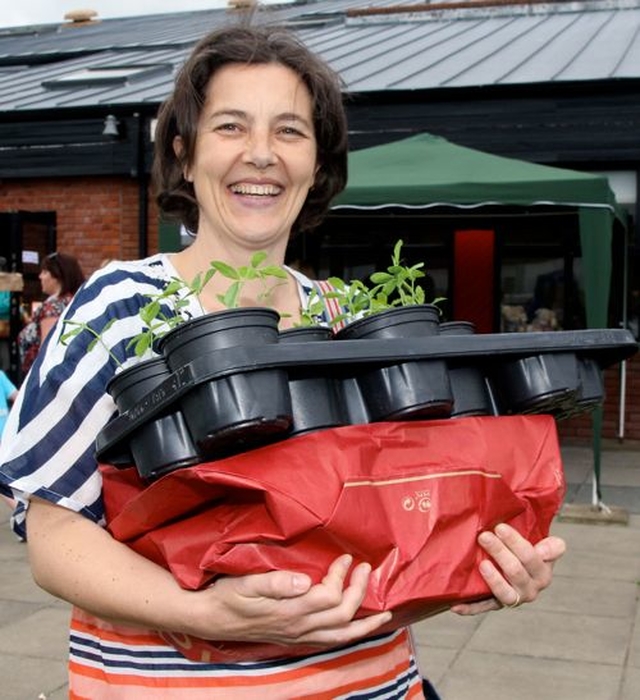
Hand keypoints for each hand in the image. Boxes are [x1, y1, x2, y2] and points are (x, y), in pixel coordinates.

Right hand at [190, 554, 391, 647]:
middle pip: (341, 614)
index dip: (342, 576)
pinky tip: (355, 630)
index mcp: (290, 610)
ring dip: (364, 625)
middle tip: (367, 569)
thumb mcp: (246, 583)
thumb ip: (275, 583)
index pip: (329, 595)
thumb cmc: (228, 595)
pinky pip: (329, 642)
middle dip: (359, 591)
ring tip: (384, 616)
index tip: (346, 557)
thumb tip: (304, 581)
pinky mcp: (294, 638)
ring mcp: (297, 635)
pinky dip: (348, 637)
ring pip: (340, 635)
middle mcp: (298, 626)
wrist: (210, 617)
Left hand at [449, 524, 565, 615]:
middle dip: (499, 552)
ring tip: (482, 564)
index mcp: (542, 572)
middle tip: (484, 536)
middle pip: (515, 571)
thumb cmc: (527, 552)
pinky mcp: (495, 605)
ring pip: (504, 592)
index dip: (515, 542)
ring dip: (492, 579)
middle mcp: (530, 589)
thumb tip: (553, 546)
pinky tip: (456, 606)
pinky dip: (470, 608)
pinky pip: (482, 608)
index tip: (500, 527)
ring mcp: (512, 598)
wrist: (519, 567)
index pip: (531, 557)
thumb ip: (553, 547)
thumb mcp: (544, 547)